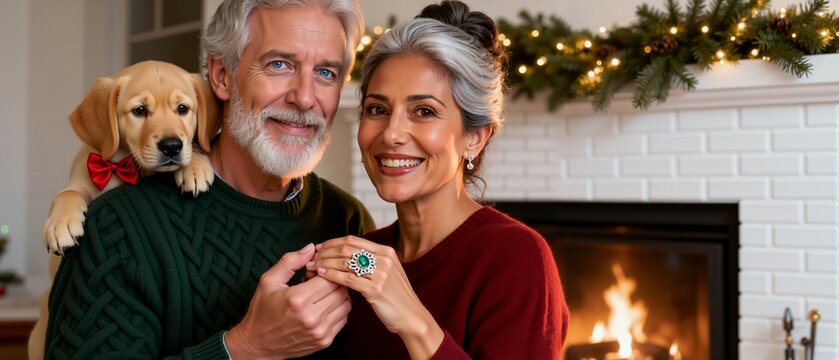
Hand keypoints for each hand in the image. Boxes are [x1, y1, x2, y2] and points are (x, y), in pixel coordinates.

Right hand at [226, 243, 350, 358]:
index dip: (325, 270)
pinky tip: (324, 305)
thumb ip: (291, 261)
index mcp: (297, 299)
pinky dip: (338, 309)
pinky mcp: (325, 341)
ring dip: (338, 294)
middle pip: (340, 290)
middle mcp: (311, 317)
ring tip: (322, 293)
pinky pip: (344, 318)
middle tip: (319, 280)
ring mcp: (320, 331)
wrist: (258, 344)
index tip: (314, 271)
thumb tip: (311, 248)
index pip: (328, 277)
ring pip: (346, 304)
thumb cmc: (262, 311)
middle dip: (333, 281)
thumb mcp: (269, 280)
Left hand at [309, 236, 443, 356]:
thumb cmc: (396, 297)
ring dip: (325, 262)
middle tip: (312, 258)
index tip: (319, 248)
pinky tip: (321, 276)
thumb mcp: (388, 272)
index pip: (352, 240)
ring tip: (312, 267)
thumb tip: (347, 254)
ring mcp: (381, 273)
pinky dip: (331, 275)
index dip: (332, 242)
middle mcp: (384, 259)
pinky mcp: (375, 289)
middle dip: (325, 252)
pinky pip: (347, 278)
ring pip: (345, 262)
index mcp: (386, 251)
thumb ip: (371, 261)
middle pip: (346, 248)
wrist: (412, 317)